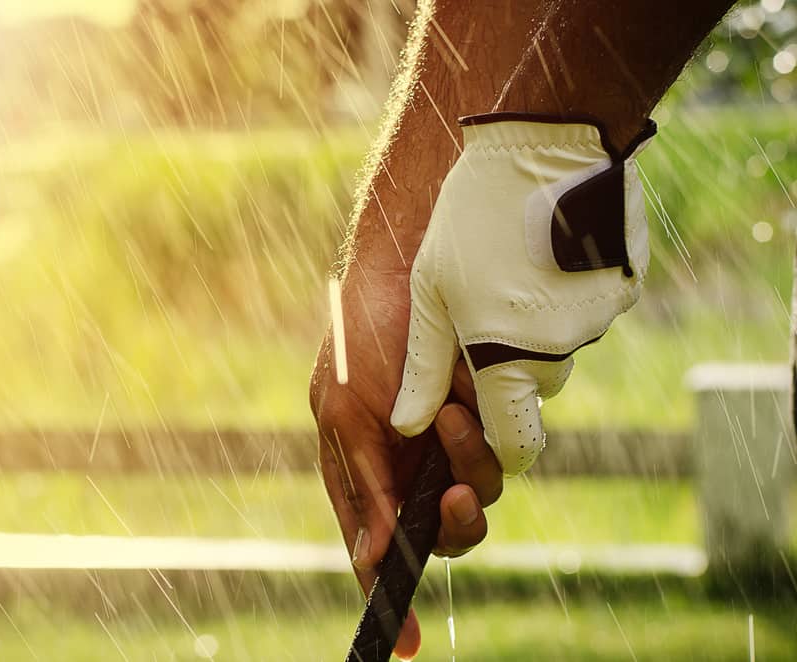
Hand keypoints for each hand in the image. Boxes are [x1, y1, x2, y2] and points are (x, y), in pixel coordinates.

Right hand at [310, 268, 502, 658]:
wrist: (405, 262)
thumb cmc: (359, 336)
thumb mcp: (345, 410)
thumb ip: (360, 483)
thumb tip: (373, 555)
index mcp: (363, 472)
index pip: (376, 548)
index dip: (389, 595)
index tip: (405, 643)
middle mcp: (409, 465)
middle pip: (439, 533)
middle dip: (450, 526)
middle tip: (452, 498)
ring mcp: (450, 441)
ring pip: (478, 497)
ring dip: (469, 470)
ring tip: (451, 412)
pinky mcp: (490, 413)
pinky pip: (504, 454)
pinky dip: (488, 440)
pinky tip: (466, 398)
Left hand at [391, 114, 655, 475]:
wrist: (547, 141)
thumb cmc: (472, 218)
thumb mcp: (432, 292)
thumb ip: (425, 366)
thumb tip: (408, 427)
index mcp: (509, 360)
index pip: (514, 445)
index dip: (496, 447)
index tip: (478, 425)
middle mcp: (563, 352)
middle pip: (533, 389)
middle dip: (506, 368)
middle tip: (480, 310)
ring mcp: (599, 321)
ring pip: (559, 349)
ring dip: (534, 329)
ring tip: (507, 268)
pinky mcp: (623, 290)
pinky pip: (587, 314)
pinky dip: (564, 298)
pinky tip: (541, 252)